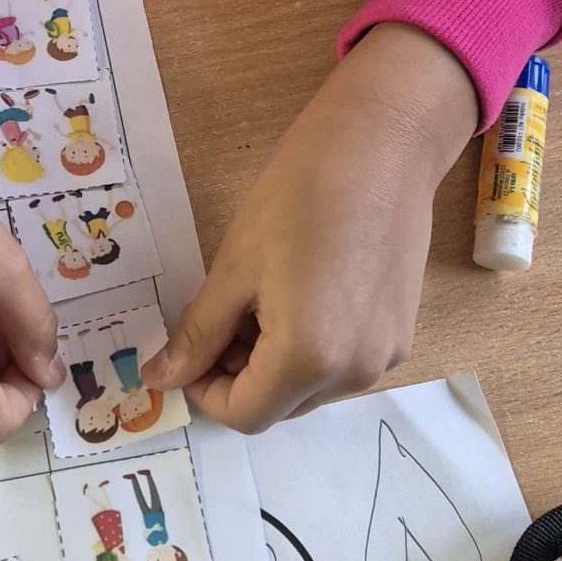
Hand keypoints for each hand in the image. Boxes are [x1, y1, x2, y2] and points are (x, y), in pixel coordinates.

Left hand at [142, 25, 476, 431]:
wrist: (382, 145)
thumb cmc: (299, 195)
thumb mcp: (234, 268)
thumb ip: (198, 334)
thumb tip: (159, 377)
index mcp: (308, 358)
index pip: (244, 414)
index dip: (205, 391)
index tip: (188, 351)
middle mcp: (354, 372)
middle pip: (279, 406)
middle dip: (238, 375)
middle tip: (220, 317)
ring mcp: (385, 355)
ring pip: (310, 388)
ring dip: (273, 363)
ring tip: (259, 299)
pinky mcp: (401, 333)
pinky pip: (342, 363)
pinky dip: (311, 349)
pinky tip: (299, 293)